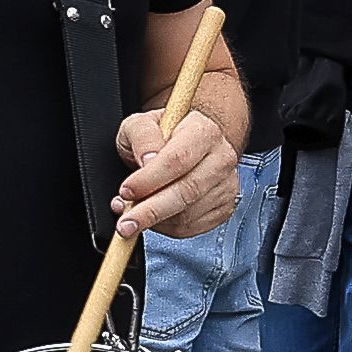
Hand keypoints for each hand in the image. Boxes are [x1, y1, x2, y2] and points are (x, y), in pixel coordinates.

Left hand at [111, 92, 238, 240]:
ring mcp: (225, 185)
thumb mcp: (140, 124)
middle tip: (126, 222)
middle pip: (187, 192)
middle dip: (151, 211)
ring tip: (133, 215)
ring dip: (155, 221)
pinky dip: (166, 228)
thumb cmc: (161, 134)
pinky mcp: (222, 208)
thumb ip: (142, 137)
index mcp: (203, 131)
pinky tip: (153, 218)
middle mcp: (221, 158)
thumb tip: (147, 160)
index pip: (178, 159)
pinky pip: (191, 228)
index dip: (149, 180)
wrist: (182, 144)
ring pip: (188, 215)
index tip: (127, 190)